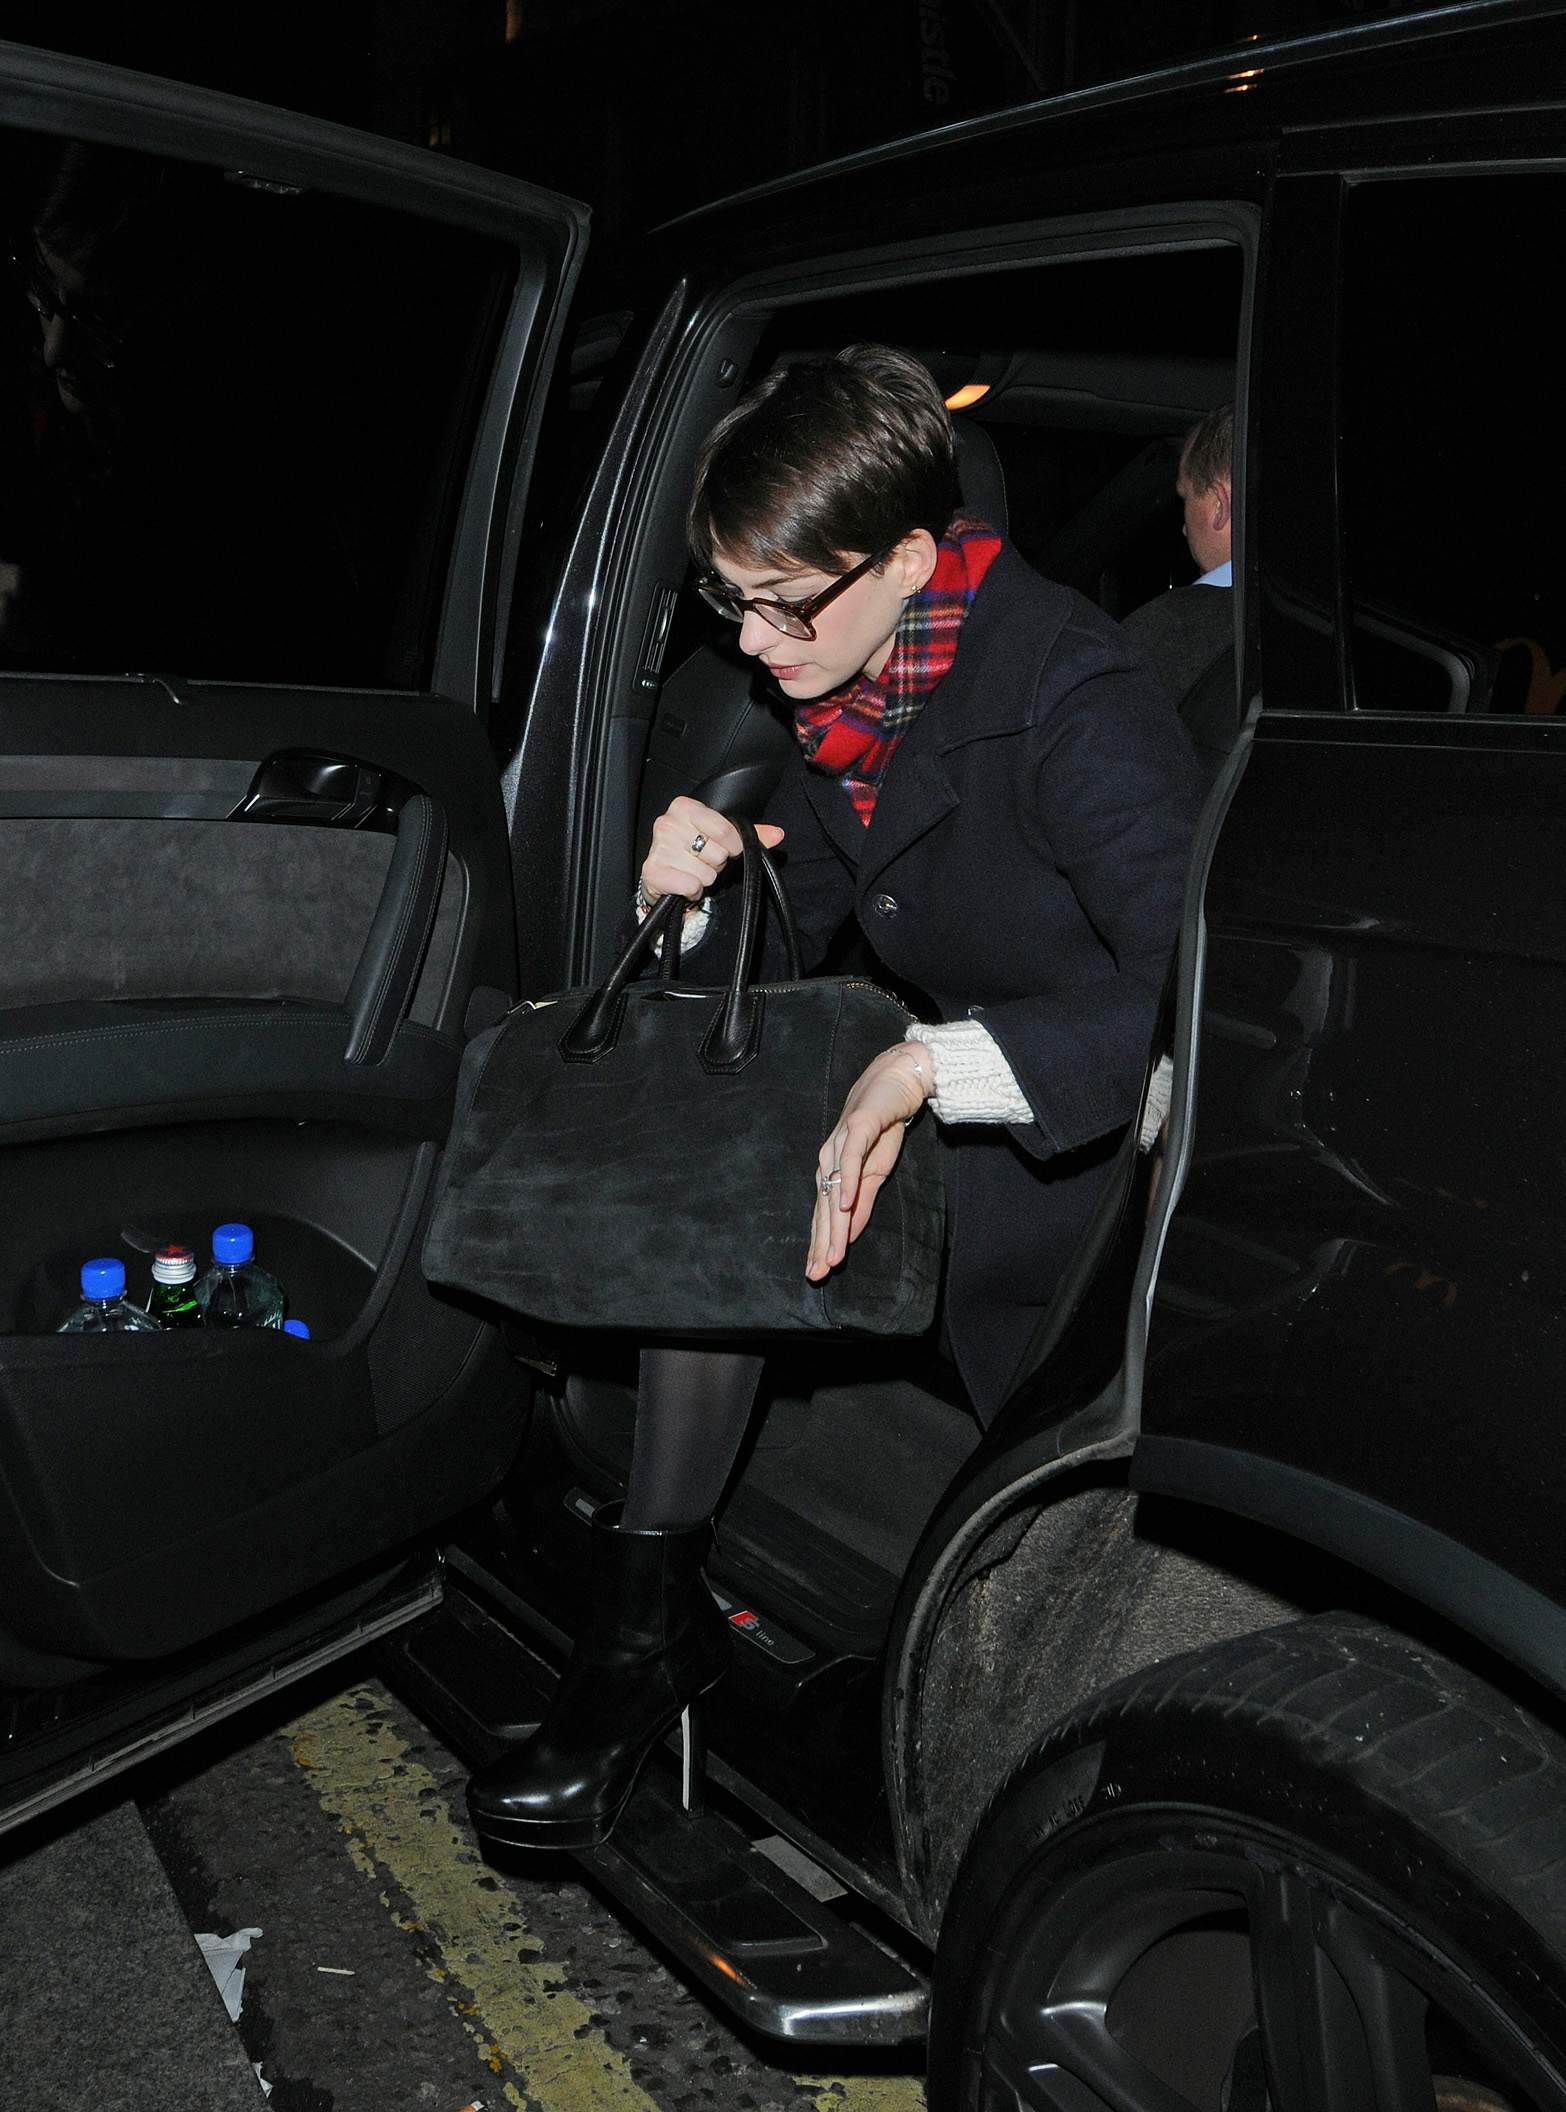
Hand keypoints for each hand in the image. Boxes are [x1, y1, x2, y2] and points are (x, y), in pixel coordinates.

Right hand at [640, 795, 783, 906]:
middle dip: (716, 863)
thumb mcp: (722, 838)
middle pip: (717, 853)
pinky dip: (693, 891)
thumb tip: (778, 834)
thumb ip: (751, 835)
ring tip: (693, 872)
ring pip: (706, 873)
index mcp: (684, 807)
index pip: (725, 830)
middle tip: (704, 862)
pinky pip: (692, 886)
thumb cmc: (693, 852)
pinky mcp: (653, 872)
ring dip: (705, 878)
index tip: (727, 849)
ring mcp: (658, 848)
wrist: (663, 875)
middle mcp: (667, 823)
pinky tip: (685, 884)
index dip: (733, 846)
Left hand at [807, 1042, 931, 1279]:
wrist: (896, 1082)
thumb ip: (863, 1200)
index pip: (823, 1213)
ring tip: (832, 1254)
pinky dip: (847, 1183)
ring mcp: (841, 1143)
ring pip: (834, 1190)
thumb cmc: (883, 1126)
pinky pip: (850, 1159)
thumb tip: (852, 1231)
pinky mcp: (857, 1127)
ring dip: (833, 1225)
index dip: (819, 1243)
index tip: (817, 1272)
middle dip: (821, 1243)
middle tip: (819, 1273)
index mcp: (833, 1170)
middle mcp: (829, 1158)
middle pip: (824, 1207)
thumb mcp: (876, 1171)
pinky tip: (845, 1206)